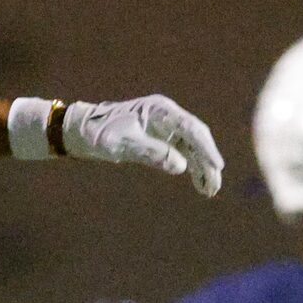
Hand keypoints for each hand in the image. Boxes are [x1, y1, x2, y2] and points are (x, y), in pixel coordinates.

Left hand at [63, 95, 224, 195]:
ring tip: (209, 192)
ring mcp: (168, 127)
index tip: (216, 166)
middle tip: (215, 186)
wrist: (86, 130)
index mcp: (160, 110)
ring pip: (194, 148)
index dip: (206, 148)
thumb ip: (151, 152)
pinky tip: (200, 184)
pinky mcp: (164, 139)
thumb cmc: (101, 133)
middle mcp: (168, 116)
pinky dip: (193, 169)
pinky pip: (185, 154)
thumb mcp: (122, 143)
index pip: (191, 128)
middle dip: (207, 162)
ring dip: (202, 168)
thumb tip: (181, 166)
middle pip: (197, 138)